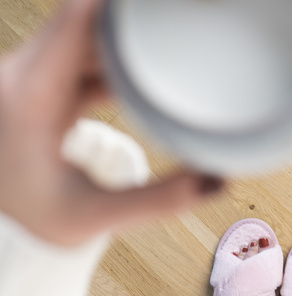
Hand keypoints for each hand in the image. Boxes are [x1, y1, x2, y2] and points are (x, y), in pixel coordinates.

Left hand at [0, 0, 223, 246]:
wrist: (7, 225)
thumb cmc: (41, 220)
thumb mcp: (99, 215)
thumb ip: (161, 199)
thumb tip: (217, 182)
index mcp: (30, 99)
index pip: (76, 22)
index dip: (120, 6)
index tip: (166, 8)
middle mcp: (21, 76)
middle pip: (85, 21)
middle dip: (135, 23)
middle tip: (182, 26)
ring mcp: (29, 77)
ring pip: (83, 34)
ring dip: (127, 40)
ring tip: (170, 45)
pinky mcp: (41, 84)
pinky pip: (81, 53)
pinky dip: (115, 59)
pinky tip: (145, 71)